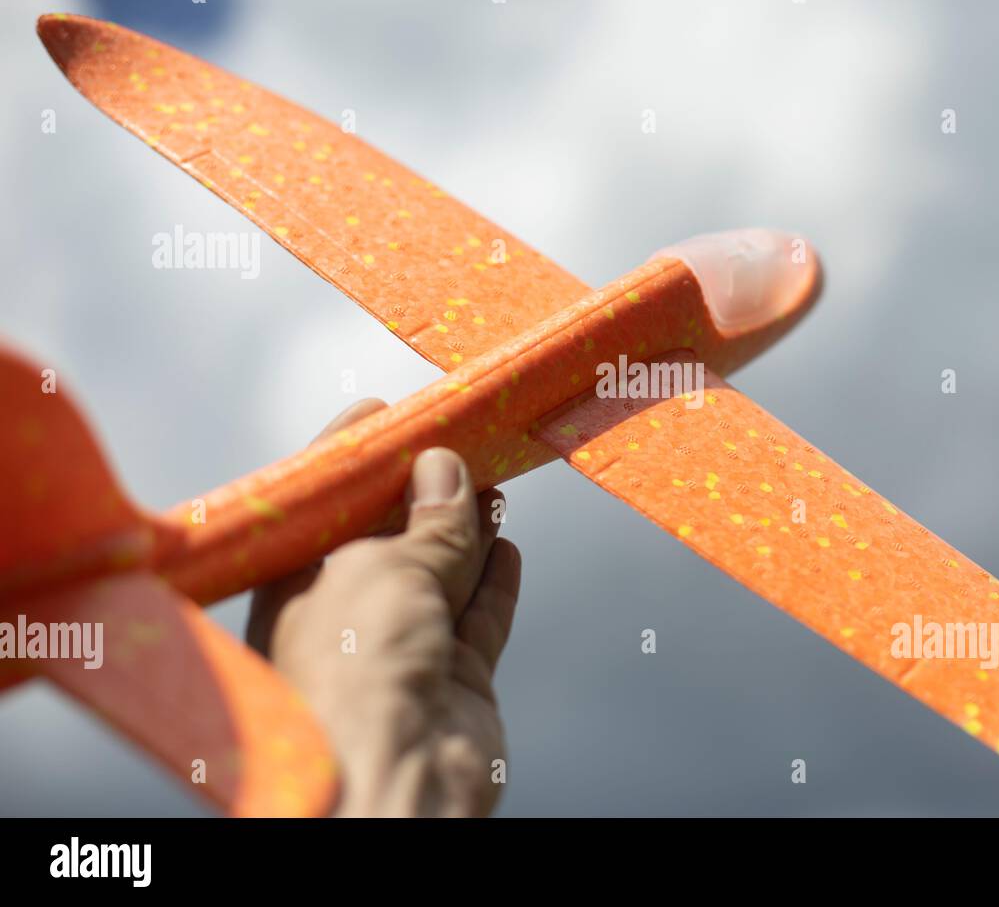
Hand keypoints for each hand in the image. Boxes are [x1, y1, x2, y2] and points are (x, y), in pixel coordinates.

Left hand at [246, 399, 521, 816]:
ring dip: (468, 529)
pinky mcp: (455, 676)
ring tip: (494, 483)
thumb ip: (425, 523)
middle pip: (391, 536)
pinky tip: (507, 541)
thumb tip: (445, 469)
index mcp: (296, 585)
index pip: (325, 506)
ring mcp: (403, 647)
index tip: (385, 414)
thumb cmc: (355, 667)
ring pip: (443, 571)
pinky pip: (480, 614)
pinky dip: (496, 577)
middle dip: (425, 490)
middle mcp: (344, 613)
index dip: (357, 459)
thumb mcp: (386, 569)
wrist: (396, 779)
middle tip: (462, 442)